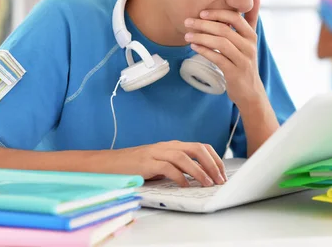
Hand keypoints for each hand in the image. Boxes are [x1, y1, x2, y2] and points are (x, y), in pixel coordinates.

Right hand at [107, 141, 226, 186]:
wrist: (109, 164)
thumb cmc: (137, 166)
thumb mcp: (162, 163)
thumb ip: (178, 166)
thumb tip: (200, 176)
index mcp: (174, 145)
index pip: (201, 147)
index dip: (215, 159)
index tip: (222, 172)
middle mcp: (168, 146)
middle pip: (197, 149)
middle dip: (212, 164)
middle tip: (219, 179)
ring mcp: (157, 153)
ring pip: (185, 157)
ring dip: (199, 171)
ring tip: (207, 183)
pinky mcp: (146, 163)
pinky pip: (167, 168)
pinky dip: (179, 176)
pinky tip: (185, 185)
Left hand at [184, 0, 264, 109]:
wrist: (250, 91)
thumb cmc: (244, 62)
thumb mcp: (250, 41)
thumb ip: (251, 20)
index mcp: (251, 36)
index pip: (236, 18)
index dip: (218, 13)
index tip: (202, 12)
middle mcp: (249, 47)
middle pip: (225, 30)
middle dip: (204, 24)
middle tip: (188, 22)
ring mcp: (243, 60)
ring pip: (220, 44)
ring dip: (201, 38)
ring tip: (187, 36)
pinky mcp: (235, 73)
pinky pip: (217, 59)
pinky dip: (204, 52)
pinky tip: (194, 48)